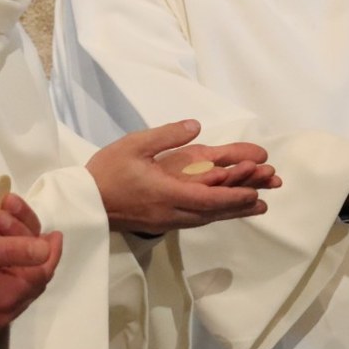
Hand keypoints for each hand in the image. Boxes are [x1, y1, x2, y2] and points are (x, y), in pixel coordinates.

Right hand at [0, 231, 62, 348]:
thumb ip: (13, 249)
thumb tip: (46, 248)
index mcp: (6, 296)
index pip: (42, 272)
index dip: (50, 250)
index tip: (53, 233)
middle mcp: (0, 318)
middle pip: (27, 283)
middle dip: (24, 252)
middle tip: (12, 229)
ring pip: (10, 293)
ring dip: (7, 265)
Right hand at [87, 119, 277, 232]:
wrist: (83, 204)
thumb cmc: (106, 172)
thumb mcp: (134, 145)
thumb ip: (166, 135)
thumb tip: (196, 125)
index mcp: (166, 194)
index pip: (207, 199)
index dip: (233, 197)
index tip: (255, 193)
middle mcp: (170, 212)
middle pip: (212, 212)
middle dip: (240, 205)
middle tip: (265, 200)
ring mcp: (166, 220)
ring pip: (205, 218)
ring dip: (231, 212)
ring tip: (255, 207)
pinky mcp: (161, 222)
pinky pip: (195, 220)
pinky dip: (214, 214)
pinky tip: (223, 210)